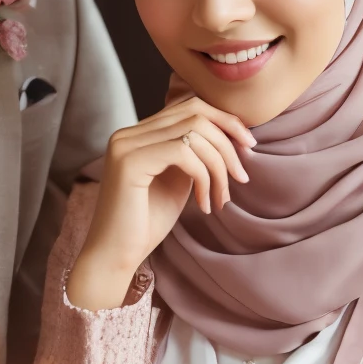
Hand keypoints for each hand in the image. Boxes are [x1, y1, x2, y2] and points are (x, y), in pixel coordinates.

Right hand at [67, 98, 253, 310]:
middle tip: (242, 175)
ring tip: (222, 199)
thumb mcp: (177, 181)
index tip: (247, 148)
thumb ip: (193, 155)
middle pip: (194, 111)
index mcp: (137, 134)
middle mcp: (128, 133)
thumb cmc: (146, 224)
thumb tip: (230, 136)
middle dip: (229, 139)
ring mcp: (126, 145)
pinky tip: (204, 205)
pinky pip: (184, 152)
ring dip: (220, 165)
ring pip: (194, 131)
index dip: (224, 121)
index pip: (188, 106)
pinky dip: (205, 177)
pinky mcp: (129, 162)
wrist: (114, 257)